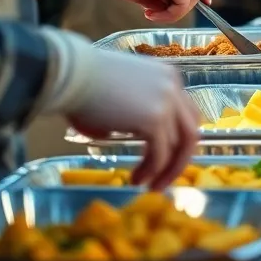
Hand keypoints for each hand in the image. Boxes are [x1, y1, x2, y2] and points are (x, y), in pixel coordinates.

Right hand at [64, 45, 199, 188]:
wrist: (70, 75)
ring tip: (149, 185)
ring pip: (179, 145)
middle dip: (180, 159)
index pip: (185, 114)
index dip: (178, 140)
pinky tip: (136, 179)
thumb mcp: (116, 97)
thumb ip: (126, 114)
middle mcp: (173, 87)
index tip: (165, 158)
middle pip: (190, 130)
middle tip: (163, 178)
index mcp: (167, 78)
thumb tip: (113, 132)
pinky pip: (160, 153)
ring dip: (166, 170)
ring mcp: (167, 102)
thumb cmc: (81, 84)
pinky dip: (152, 170)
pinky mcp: (154, 119)